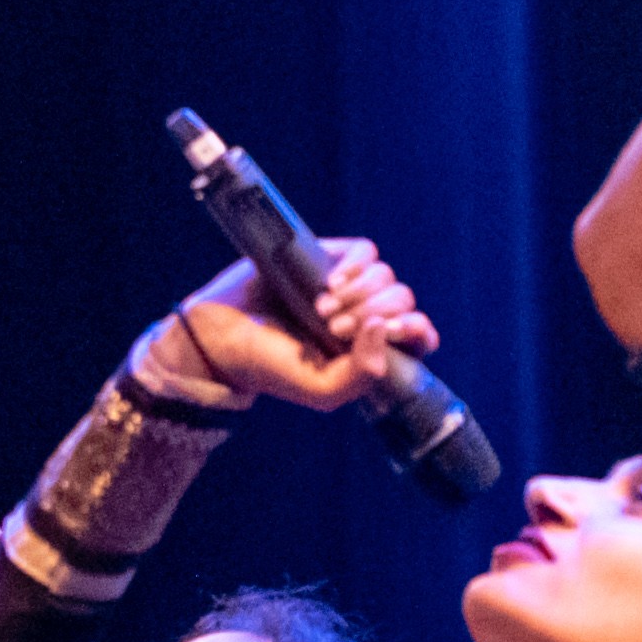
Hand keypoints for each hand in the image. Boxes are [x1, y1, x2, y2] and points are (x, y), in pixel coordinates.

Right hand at [169, 244, 437, 407]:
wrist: (224, 336)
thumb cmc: (271, 368)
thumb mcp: (323, 390)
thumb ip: (362, 374)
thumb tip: (383, 327)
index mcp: (369, 350)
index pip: (418, 334)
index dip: (417, 330)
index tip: (396, 331)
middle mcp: (364, 316)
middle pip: (402, 301)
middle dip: (372, 315)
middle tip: (333, 331)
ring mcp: (348, 286)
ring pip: (386, 276)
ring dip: (358, 295)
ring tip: (320, 311)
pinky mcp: (329, 257)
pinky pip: (366, 251)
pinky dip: (355, 265)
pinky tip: (329, 284)